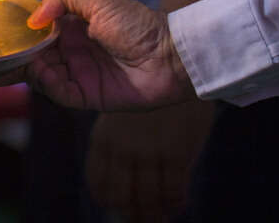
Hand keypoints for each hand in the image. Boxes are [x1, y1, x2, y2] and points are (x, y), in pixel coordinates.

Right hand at [26, 0, 195, 111]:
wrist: (169, 53)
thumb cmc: (138, 23)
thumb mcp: (98, 0)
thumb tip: (33, 18)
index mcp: (73, 29)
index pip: (38, 34)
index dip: (22, 35)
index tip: (2, 34)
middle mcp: (73, 53)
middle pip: (36, 58)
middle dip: (18, 57)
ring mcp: (80, 75)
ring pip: (44, 77)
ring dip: (31, 69)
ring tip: (24, 59)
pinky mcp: (89, 96)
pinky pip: (61, 93)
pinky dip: (48, 84)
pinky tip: (43, 71)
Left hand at [86, 102, 213, 221]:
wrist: (180, 71)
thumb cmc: (151, 98)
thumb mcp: (123, 116)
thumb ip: (117, 147)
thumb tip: (121, 186)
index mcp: (104, 138)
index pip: (98, 181)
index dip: (108, 199)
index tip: (120, 205)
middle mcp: (122, 148)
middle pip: (120, 197)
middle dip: (131, 213)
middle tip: (142, 217)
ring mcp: (148, 151)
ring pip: (147, 200)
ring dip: (154, 215)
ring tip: (160, 217)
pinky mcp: (175, 152)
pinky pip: (173, 191)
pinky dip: (175, 204)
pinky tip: (177, 203)